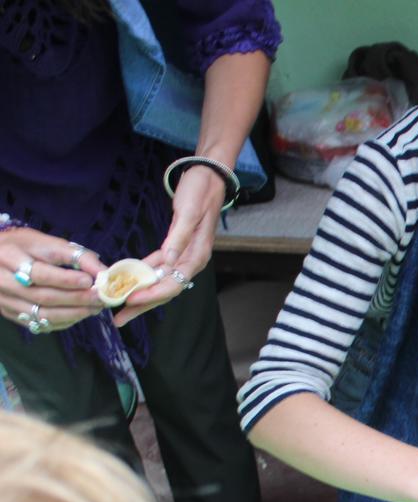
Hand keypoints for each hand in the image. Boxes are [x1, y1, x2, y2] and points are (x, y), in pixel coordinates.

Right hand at [0, 227, 104, 331]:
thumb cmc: (24, 246)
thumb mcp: (46, 242)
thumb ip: (75, 256)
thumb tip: (103, 272)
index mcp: (9, 257)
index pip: (40, 273)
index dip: (67, 280)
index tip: (90, 282)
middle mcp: (2, 281)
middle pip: (43, 296)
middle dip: (76, 299)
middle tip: (100, 298)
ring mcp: (4, 300)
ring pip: (41, 314)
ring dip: (73, 314)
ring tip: (94, 308)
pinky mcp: (9, 313)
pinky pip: (38, 323)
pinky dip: (63, 322)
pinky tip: (78, 315)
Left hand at [114, 163, 224, 325]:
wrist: (208, 176)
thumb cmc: (200, 192)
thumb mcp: (189, 212)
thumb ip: (179, 237)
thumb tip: (168, 260)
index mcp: (196, 255)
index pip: (172, 284)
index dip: (150, 294)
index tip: (129, 300)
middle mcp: (190, 260)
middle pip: (165, 290)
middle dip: (141, 305)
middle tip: (118, 318)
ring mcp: (183, 255)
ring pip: (160, 282)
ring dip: (140, 294)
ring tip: (119, 306)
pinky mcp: (176, 246)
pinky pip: (157, 268)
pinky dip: (142, 276)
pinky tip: (127, 281)